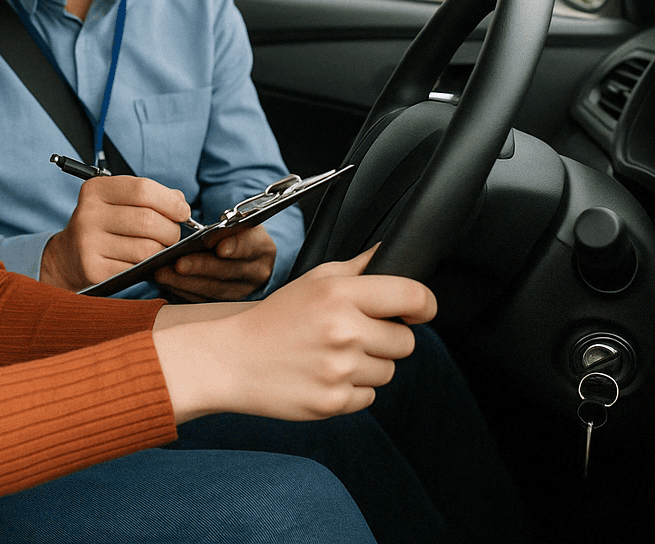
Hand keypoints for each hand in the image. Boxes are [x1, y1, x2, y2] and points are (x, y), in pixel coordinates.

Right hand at [38, 176, 189, 290]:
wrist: (68, 256)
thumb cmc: (104, 224)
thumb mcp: (119, 201)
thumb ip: (151, 196)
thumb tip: (180, 202)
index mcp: (96, 189)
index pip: (143, 190)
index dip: (170, 201)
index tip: (183, 212)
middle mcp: (88, 213)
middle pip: (148, 220)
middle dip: (171, 230)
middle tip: (172, 235)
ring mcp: (87, 242)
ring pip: (146, 248)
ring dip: (162, 251)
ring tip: (158, 249)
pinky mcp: (92, 269)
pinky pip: (136, 269)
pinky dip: (147, 267)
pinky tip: (144, 263)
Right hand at [152, 246, 436, 424]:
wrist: (230, 360)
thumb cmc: (273, 319)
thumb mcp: (312, 282)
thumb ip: (356, 269)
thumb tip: (389, 253)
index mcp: (339, 294)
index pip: (413, 297)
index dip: (424, 306)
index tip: (418, 311)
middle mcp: (343, 331)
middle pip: (406, 342)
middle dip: (386, 339)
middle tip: (353, 335)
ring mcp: (339, 370)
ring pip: (388, 371)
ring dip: (368, 366)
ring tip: (331, 356)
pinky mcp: (333, 402)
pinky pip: (368, 397)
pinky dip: (351, 390)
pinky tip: (322, 375)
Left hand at [153, 225, 276, 301]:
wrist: (244, 257)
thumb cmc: (235, 233)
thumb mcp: (237, 223)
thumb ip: (225, 225)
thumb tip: (201, 234)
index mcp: (262, 247)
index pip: (250, 246)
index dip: (235, 247)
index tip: (219, 248)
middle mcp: (256, 272)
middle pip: (228, 271)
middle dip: (200, 267)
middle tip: (178, 263)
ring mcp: (242, 291)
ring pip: (213, 290)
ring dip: (185, 282)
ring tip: (162, 273)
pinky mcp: (224, 304)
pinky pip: (202, 300)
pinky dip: (183, 291)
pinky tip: (166, 282)